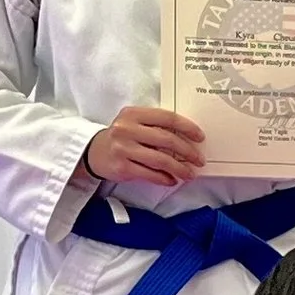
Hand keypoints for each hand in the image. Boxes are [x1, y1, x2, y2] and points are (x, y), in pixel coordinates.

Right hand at [87, 106, 204, 188]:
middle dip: (188, 151)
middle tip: (199, 160)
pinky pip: (150, 174)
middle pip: (167, 140)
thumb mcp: (134, 123)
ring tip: (189, 174)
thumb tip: (188, 138)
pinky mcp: (122, 167)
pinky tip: (172, 180)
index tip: (200, 137)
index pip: (167, 118)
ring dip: (179, 168)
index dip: (187, 127)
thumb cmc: (123, 137)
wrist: (94, 152)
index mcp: (133, 114)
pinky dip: (164, 179)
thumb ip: (156, 125)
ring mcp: (123, 148)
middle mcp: (127, 129)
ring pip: (160, 159)